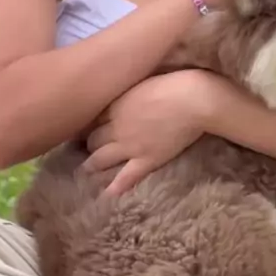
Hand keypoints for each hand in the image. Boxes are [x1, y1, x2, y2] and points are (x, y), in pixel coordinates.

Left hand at [83, 69, 220, 195]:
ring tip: (87, 169)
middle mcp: (116, 127)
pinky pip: (126, 178)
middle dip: (88, 144)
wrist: (193, 98)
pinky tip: (106, 195)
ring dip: (92, 164)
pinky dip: (115, 188)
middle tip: (85, 148)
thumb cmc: (172, 82)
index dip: (86, 124)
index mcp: (116, 104)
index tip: (82, 127)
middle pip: (92, 139)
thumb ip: (127, 91)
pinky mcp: (147, 160)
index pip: (91, 118)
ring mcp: (130, 146)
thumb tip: (122, 95)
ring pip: (101, 159)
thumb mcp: (141, 80)